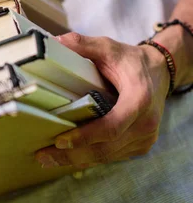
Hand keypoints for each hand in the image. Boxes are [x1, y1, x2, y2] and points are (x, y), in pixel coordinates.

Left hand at [36, 32, 169, 169]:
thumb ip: (83, 44)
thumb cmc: (130, 61)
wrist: (159, 72)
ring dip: (78, 160)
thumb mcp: (108, 48)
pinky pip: (113, 156)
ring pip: (108, 156)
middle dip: (73, 155)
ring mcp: (145, 137)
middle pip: (106, 148)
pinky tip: (69, 158)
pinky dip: (91, 158)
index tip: (60, 141)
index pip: (112, 126)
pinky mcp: (141, 145)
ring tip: (49, 159)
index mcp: (139, 99)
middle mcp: (146, 123)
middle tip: (43, 156)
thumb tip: (55, 41)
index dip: (86, 136)